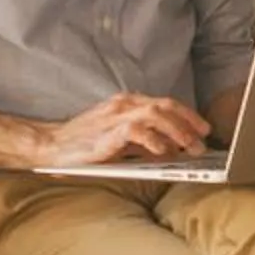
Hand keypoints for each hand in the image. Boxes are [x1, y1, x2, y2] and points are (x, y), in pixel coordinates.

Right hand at [34, 93, 211, 167]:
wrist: (50, 146)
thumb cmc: (83, 144)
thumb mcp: (119, 140)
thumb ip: (142, 141)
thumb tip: (171, 149)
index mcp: (126, 103)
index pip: (164, 103)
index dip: (187, 114)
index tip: (203, 129)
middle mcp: (123, 105)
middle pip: (164, 105)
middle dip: (188, 121)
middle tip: (203, 139)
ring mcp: (114, 117)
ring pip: (155, 114)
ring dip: (177, 130)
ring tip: (191, 146)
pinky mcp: (106, 133)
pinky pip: (136, 131)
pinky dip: (153, 139)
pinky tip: (164, 151)